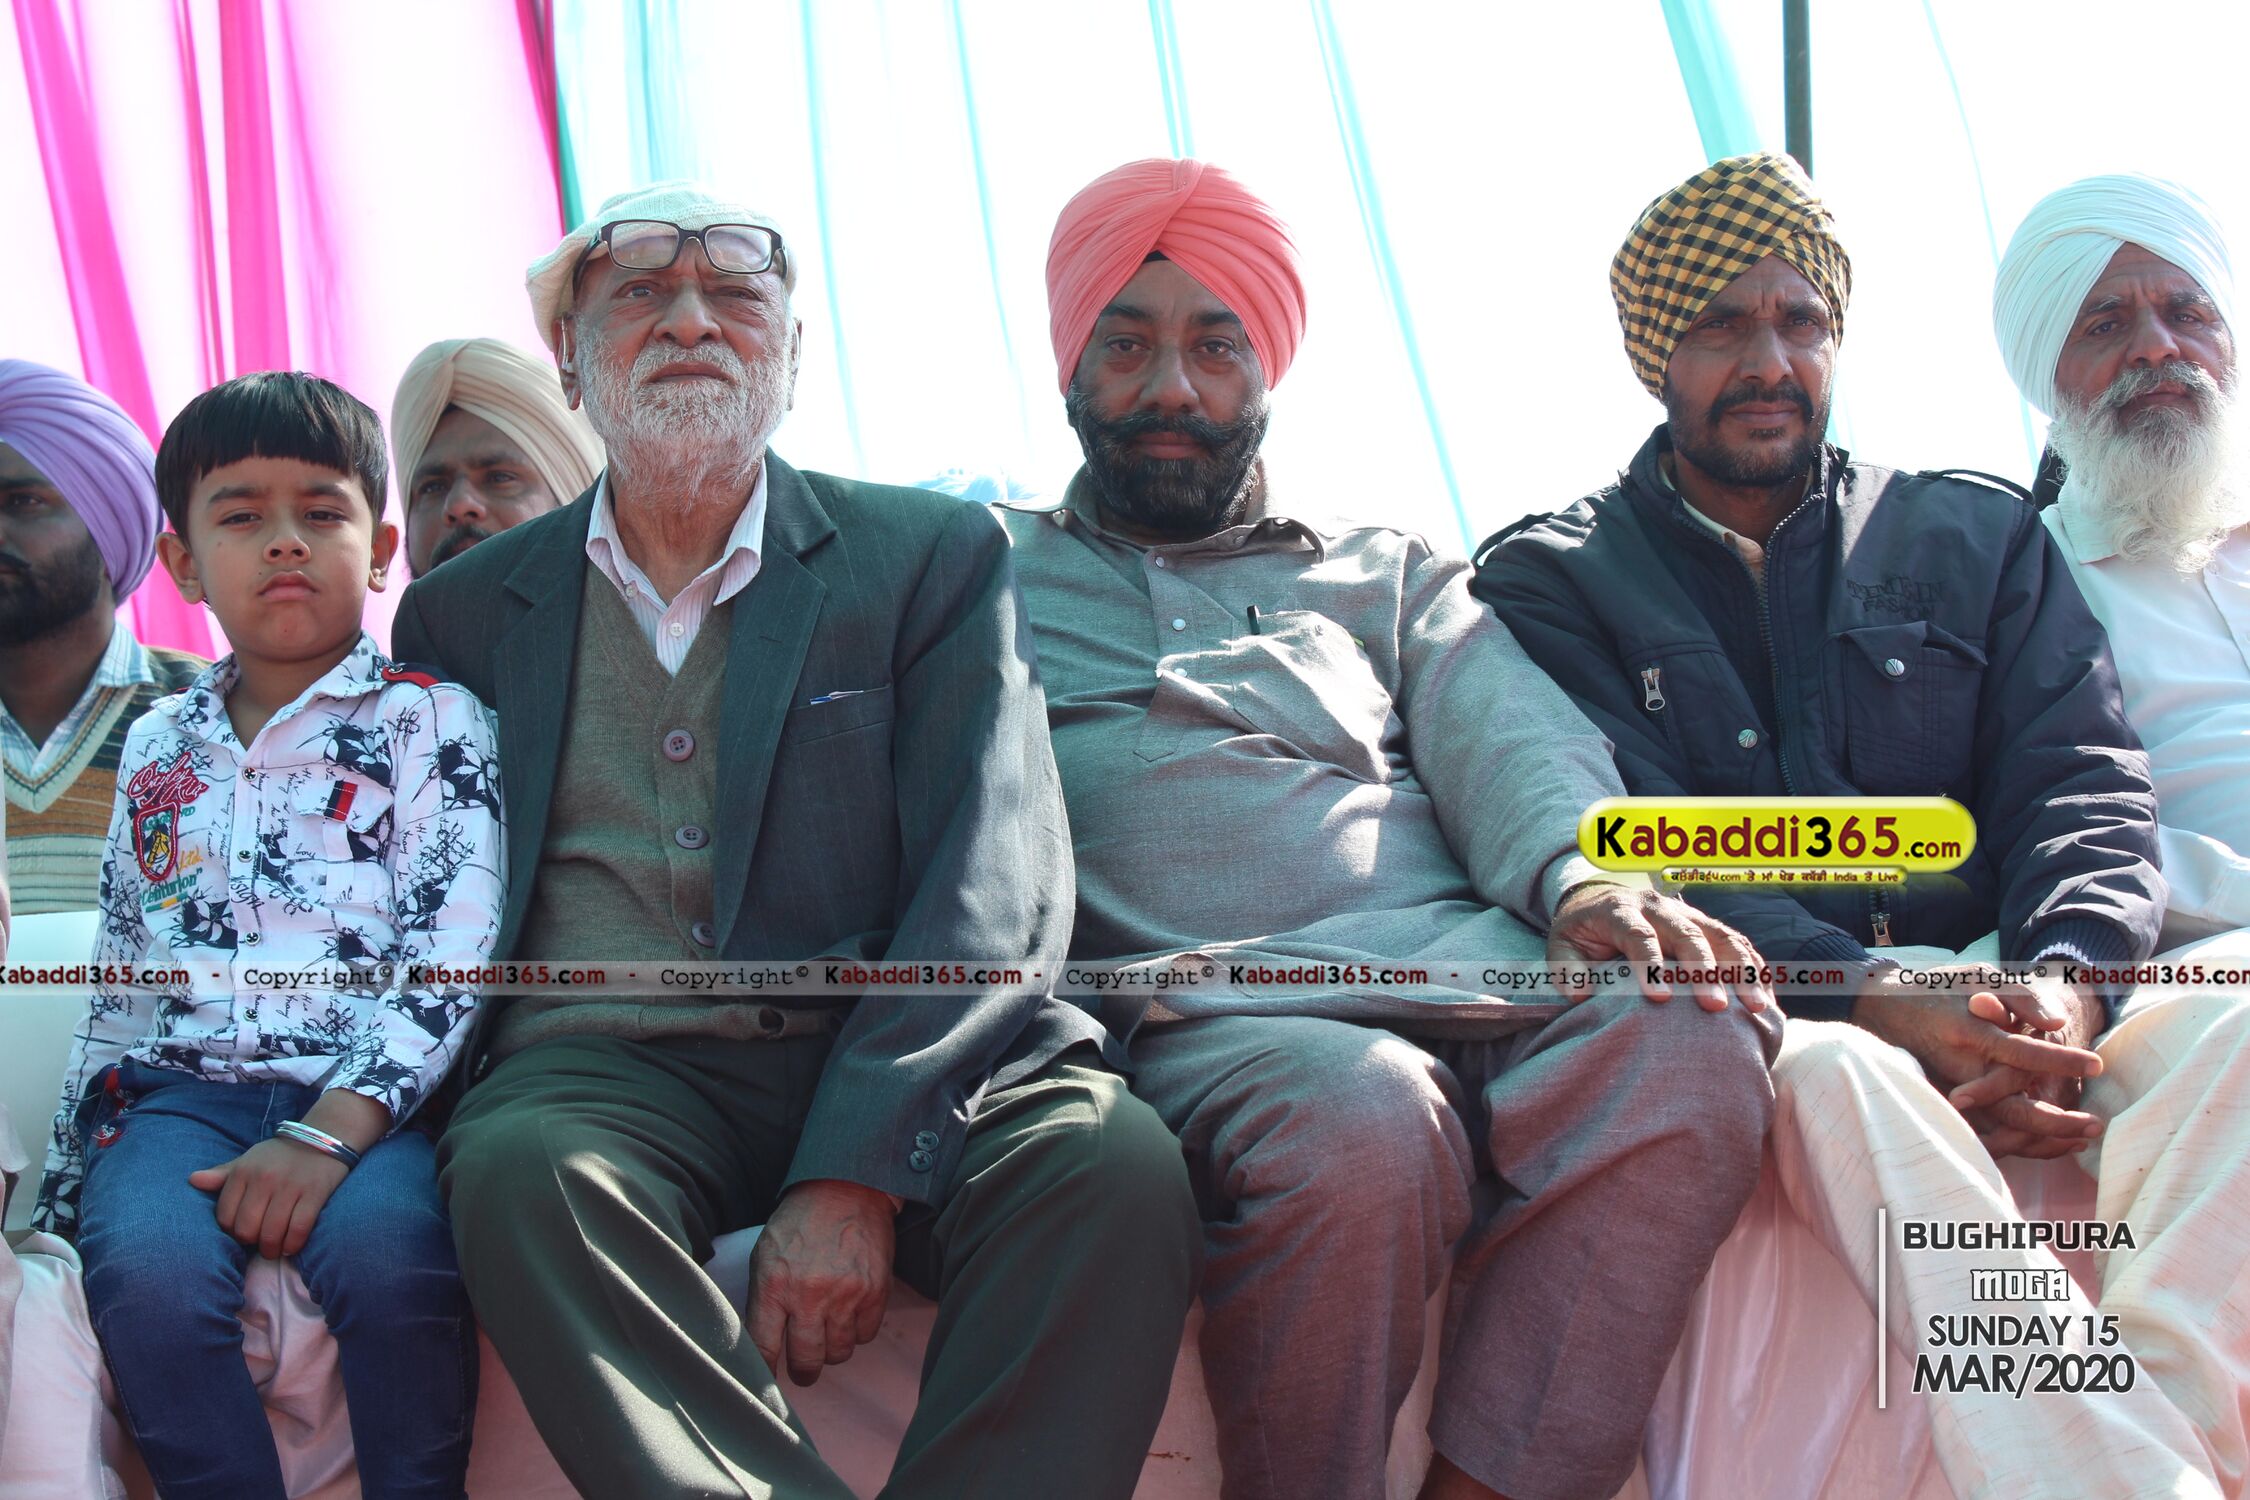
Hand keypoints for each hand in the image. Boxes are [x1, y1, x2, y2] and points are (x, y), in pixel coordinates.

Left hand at [186, 1086, 387, 1256]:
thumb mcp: (248, 1161)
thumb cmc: (280, 1156)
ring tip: (275, 1249)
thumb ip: (222, 1175)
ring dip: (272, 1249)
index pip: (225, 1217)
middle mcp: (264, 1179)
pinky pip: (298, 1229)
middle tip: (260, 1243)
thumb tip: (193, 1180)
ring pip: (271, 1233)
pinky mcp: (315, 1193)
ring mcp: (290, 1186)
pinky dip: (293, 1244)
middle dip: (252, 1242)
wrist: (323, 1137)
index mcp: (243, 1171)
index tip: (243, 1232)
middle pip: (247, 1229)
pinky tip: (291, 1246)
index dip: (232, 1231)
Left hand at [747, 1179, 896, 1386]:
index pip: (764, 1348)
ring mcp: (846, 1295)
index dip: (765, 1371)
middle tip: (805, 1368)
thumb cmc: (800, 1223)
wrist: (847, 1188)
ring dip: (832, 1350)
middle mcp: (809, 1295)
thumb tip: (761, 1343)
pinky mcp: (875, 1292)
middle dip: (804, 1371)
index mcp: (774, 1285)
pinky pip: (865, 1335)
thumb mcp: (765, 1254)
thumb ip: (762, 1299)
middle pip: (806, 1361)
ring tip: (829, 1333)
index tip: (767, 1378)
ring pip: (839, 1353)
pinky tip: (850, 1314)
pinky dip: (857, 1332)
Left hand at [1545, 881, 1772, 1011]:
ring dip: (1741, 970)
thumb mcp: (1562, 945)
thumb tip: (1581, 994)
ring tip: (1756, 1007)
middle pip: (1687, 934)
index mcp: (1620, 911)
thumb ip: (1568, 969)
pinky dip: (1754, 967)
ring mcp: (1688, 913)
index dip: (1650, 965)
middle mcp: (1659, 907)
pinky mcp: (1706, 925)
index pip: (1638, 935)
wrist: (1600, 898)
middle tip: (1715, 1007)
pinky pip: (1737, 942)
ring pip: (1721, 935)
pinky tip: (1767, 995)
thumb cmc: (1582, 932)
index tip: (1659, 998)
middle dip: (1703, 970)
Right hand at [1851, 969, 2104, 1158]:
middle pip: (2013, 1108)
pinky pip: (1984, 1134)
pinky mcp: (1946, 1103)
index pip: (2022, 1054)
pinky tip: (2047, 1142)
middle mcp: (1960, 1069)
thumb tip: (2056, 1023)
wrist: (1882, 1006)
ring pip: (1999, 1129)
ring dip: (2043, 1139)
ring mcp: (1951, 1091)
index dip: (2060, 1060)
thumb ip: (2019, 997)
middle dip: (2058, 1122)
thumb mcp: (1978, 976)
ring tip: (2080, 1140)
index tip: (2097, 1064)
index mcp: (1970, 1034)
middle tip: (2097, 1126)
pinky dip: (2018, 1142)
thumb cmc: (1937, 987)